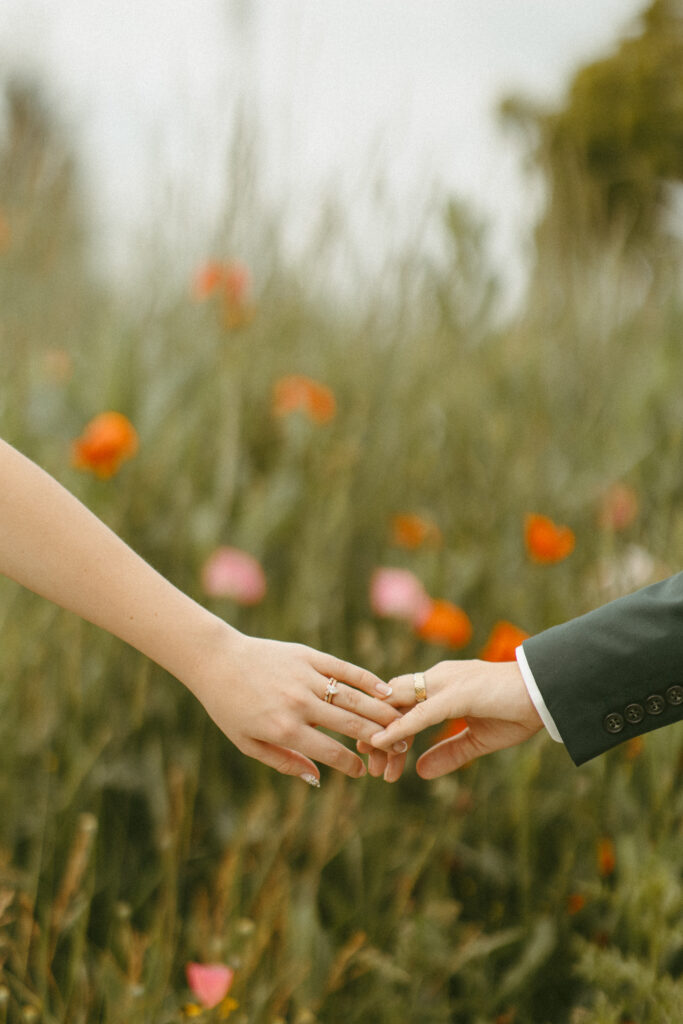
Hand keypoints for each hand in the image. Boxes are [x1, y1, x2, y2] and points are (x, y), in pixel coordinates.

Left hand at [188, 625, 405, 784]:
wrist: (216, 660)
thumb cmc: (229, 706)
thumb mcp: (247, 743)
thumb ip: (284, 762)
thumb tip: (317, 778)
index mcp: (284, 729)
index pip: (330, 751)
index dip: (351, 765)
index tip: (363, 771)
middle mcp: (299, 703)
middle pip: (351, 724)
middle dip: (380, 739)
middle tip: (399, 747)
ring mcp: (305, 676)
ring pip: (354, 697)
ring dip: (382, 712)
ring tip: (401, 723)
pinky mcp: (308, 655)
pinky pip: (345, 669)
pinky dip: (368, 680)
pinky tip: (385, 691)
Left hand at [369, 660, 542, 777]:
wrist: (549, 693)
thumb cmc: (517, 710)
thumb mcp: (477, 740)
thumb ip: (449, 753)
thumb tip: (420, 771)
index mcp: (442, 684)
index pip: (402, 704)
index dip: (386, 731)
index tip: (377, 761)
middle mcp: (438, 677)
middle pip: (392, 702)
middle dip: (375, 731)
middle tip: (367, 765)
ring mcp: (446, 682)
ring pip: (400, 705)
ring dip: (383, 733)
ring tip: (372, 761)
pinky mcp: (457, 693)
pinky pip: (420, 712)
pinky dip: (399, 727)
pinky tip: (382, 742)